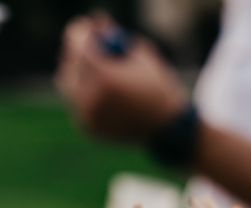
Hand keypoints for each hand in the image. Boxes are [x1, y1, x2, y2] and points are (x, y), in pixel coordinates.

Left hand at [56, 16, 187, 142]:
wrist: (170, 128)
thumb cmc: (159, 89)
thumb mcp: (142, 56)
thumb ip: (117, 39)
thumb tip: (97, 26)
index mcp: (105, 77)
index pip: (78, 45)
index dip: (83, 34)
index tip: (90, 30)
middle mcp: (91, 98)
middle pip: (69, 65)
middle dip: (80, 55)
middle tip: (91, 51)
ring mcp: (88, 115)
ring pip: (68, 86)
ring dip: (80, 76)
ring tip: (106, 80)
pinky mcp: (88, 128)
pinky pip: (77, 103)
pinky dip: (86, 96)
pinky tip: (110, 100)